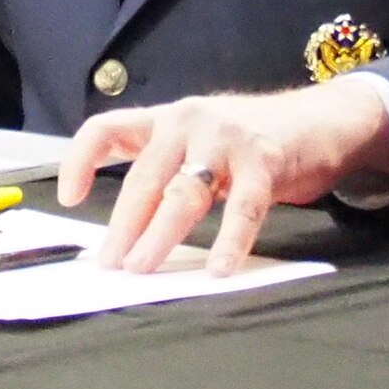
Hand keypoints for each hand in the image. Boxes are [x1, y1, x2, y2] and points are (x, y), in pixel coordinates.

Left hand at [56, 82, 388, 275]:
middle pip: (144, 176)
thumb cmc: (248, 141)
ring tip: (144, 267)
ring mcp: (227, 138)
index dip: (80, 160)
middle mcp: (188, 120)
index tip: (69, 197)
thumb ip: (164, 168)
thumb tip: (123, 228)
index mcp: (165, 119)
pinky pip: (243, 207)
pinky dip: (229, 241)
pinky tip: (219, 269)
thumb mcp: (196, 141)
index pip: (107, 129)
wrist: (319, 119)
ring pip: (184, 192)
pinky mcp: (265, 161)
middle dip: (123, 224)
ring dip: (160, 234)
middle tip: (110, 263)